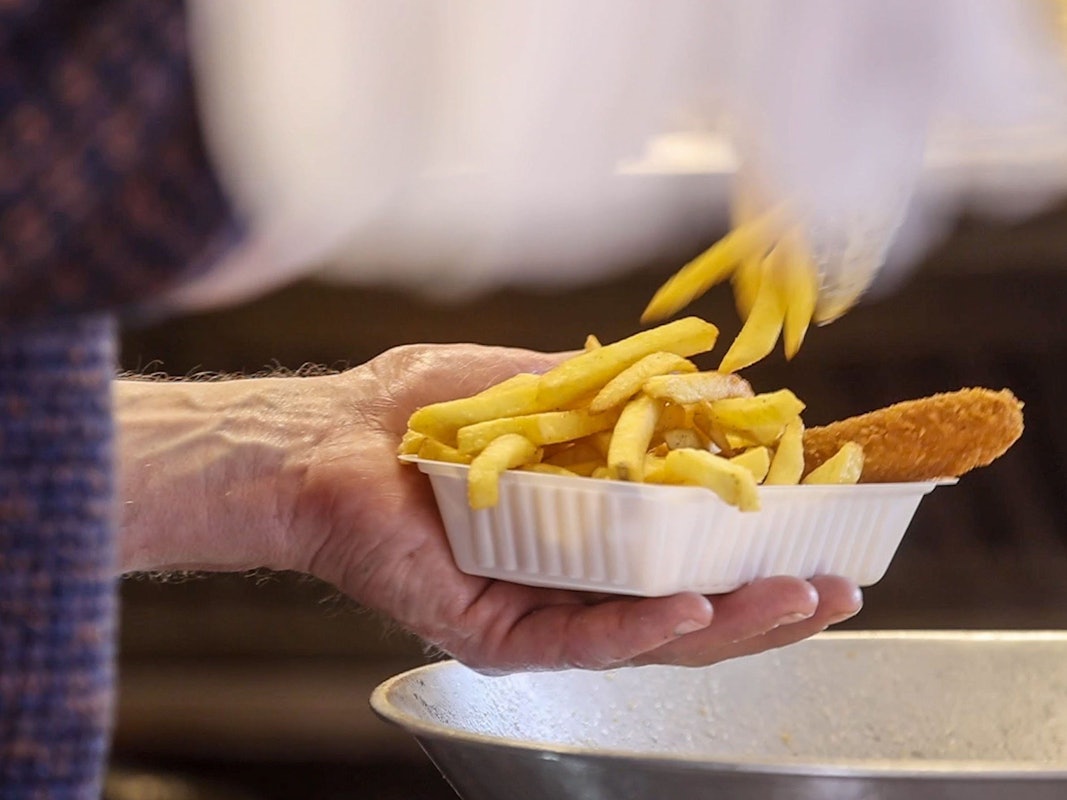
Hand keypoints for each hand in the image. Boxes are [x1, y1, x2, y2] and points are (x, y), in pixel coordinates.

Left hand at [280, 343, 863, 671]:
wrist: (325, 442)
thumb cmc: (419, 413)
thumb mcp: (537, 385)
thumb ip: (619, 390)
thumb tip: (713, 383)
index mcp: (588, 527)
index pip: (689, 549)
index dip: (760, 542)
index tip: (827, 524)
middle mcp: (572, 579)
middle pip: (687, 607)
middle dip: (768, 601)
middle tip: (839, 585)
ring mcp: (536, 613)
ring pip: (648, 635)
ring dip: (729, 622)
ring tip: (796, 598)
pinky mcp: (493, 635)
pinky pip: (578, 638)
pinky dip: (640, 627)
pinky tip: (693, 609)